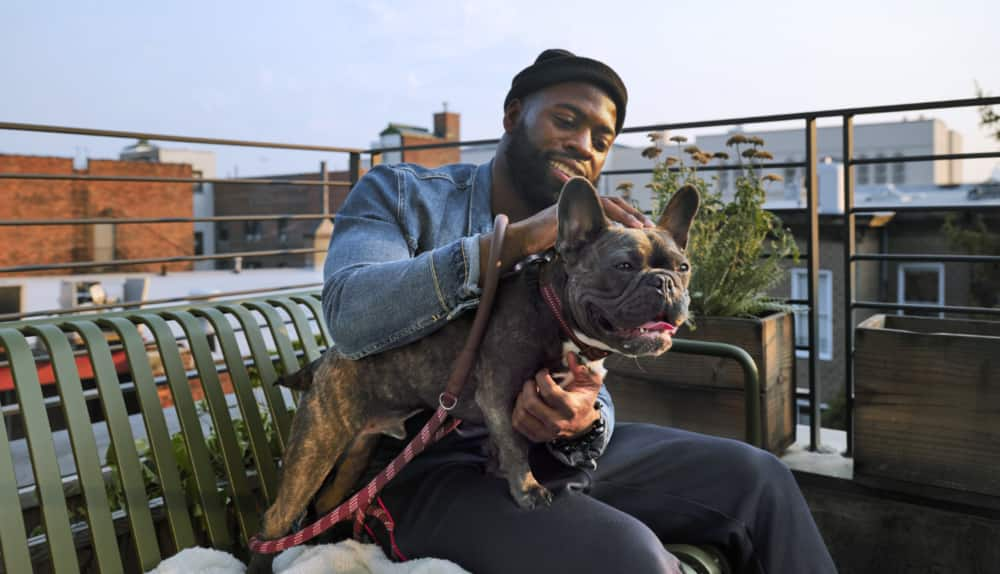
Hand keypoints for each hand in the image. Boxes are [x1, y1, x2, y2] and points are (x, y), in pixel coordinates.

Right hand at [479, 197, 653, 283]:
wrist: (518, 244)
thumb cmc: (541, 250)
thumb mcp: (572, 251)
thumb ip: (587, 252)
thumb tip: (607, 268)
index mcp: (584, 213)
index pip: (612, 210)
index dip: (629, 219)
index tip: (646, 232)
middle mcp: (580, 205)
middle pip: (615, 203)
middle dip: (634, 215)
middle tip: (651, 228)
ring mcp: (574, 204)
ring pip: (609, 203)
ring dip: (627, 215)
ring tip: (642, 229)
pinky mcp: (570, 207)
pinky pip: (595, 208)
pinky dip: (611, 217)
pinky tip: (621, 230)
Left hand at [512, 353, 603, 442]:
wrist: (583, 425)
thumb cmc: (584, 400)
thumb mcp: (590, 384)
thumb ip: (582, 369)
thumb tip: (570, 355)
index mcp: (571, 409)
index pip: (549, 392)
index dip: (541, 377)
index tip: (544, 372)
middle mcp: (558, 423)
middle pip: (531, 404)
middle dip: (528, 387)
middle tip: (532, 381)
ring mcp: (546, 433)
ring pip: (521, 415)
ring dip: (521, 398)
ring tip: (528, 391)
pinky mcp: (537, 437)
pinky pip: (518, 424)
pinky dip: (517, 411)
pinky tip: (524, 403)